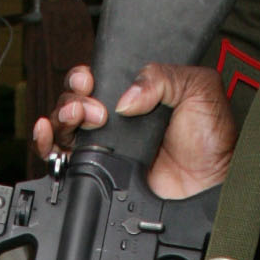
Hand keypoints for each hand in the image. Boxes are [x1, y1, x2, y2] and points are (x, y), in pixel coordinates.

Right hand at [31, 62, 239, 199]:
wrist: (212, 183)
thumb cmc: (212, 141)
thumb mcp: (197, 89)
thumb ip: (162, 77)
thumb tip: (125, 97)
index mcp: (136, 96)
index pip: (96, 81)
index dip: (84, 78)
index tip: (89, 80)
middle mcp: (116, 121)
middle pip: (74, 102)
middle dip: (73, 98)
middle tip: (92, 108)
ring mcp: (106, 149)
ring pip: (63, 127)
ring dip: (60, 117)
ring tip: (76, 119)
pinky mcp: (99, 175)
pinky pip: (60, 159)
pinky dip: (47, 145)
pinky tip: (49, 135)